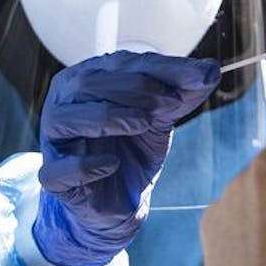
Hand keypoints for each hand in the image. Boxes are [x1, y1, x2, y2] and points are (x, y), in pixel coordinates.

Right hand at [32, 50, 220, 265]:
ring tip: (144, 123)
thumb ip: (184, 92)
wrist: (122, 201)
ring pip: (66, 118)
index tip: (200, 78)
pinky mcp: (54, 177)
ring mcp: (55, 141)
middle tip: (170, 103)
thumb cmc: (134, 148)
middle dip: (135, 89)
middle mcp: (65, 104)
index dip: (163, 69)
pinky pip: (58, 169)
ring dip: (109, 116)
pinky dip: (85, 165)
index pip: (122, 63)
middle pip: (89, 83)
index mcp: (89, 79)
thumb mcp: (163, 116)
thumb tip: (211, 69)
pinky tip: (111, 164)